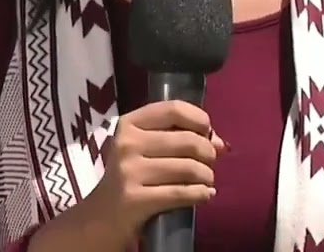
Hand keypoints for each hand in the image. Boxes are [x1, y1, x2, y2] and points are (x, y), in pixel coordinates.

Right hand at [87, 100, 228, 242]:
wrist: (104, 214)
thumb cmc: (133, 173)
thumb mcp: (146, 147)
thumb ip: (180, 136)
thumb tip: (220, 144)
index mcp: (130, 123)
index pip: (174, 109)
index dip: (199, 119)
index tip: (208, 132)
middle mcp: (127, 143)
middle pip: (188, 140)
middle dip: (208, 153)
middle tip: (208, 162)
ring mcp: (130, 172)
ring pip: (189, 168)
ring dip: (207, 176)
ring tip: (206, 180)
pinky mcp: (135, 199)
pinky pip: (182, 193)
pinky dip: (201, 193)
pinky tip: (205, 194)